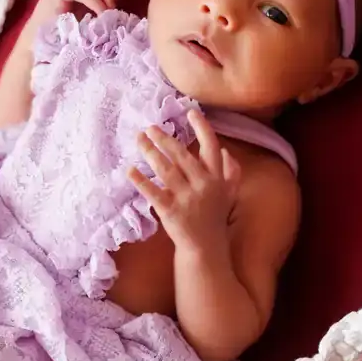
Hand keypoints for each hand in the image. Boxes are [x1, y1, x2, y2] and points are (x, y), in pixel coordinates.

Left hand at [129, 111, 241, 251]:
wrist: (206, 248)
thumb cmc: (215, 218)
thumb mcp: (229, 194)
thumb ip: (231, 171)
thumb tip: (224, 150)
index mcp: (217, 178)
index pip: (210, 148)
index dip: (201, 128)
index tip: (190, 112)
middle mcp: (203, 185)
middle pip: (182, 156)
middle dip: (165, 139)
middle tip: (150, 127)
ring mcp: (186, 199)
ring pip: (166, 170)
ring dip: (151, 152)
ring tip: (139, 140)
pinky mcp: (171, 212)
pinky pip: (153, 192)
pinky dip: (141, 181)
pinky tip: (130, 170)